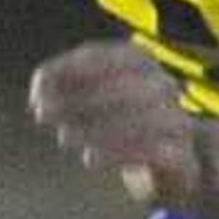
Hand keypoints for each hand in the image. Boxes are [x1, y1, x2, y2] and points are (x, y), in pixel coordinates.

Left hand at [28, 39, 213, 211]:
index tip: (37, 86)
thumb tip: (38, 96)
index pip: (107, 55)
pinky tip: (89, 159)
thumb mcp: (90, 103)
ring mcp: (177, 118)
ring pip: (146, 116)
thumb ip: (63, 91)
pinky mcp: (181, 155)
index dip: (69, 67)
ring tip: (64, 138)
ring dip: (98, 127)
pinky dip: (119, 153)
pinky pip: (156, 151)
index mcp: (141, 63)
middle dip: (81, 97)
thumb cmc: (120, 125)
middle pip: (128, 84)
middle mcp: (163, 86)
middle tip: (41, 115)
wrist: (172, 163)